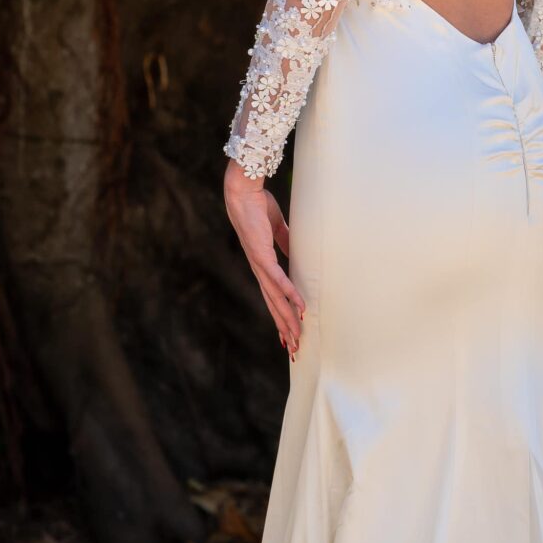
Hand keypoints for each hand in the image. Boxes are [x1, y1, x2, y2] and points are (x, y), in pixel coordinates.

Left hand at [224, 162, 305, 358]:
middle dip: (284, 329)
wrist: (242, 193)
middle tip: (294, 349)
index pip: (273, 298)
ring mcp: (260, 264)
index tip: (287, 336)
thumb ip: (286, 242)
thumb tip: (298, 252)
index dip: (280, 317)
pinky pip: (278, 279)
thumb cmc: (258, 207)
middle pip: (273, 306)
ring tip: (297, 336)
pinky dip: (289, 293)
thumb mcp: (277, 228)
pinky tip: (299, 307)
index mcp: (263, 266)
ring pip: (275, 299)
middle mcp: (260, 270)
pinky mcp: (262, 255)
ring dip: (287, 319)